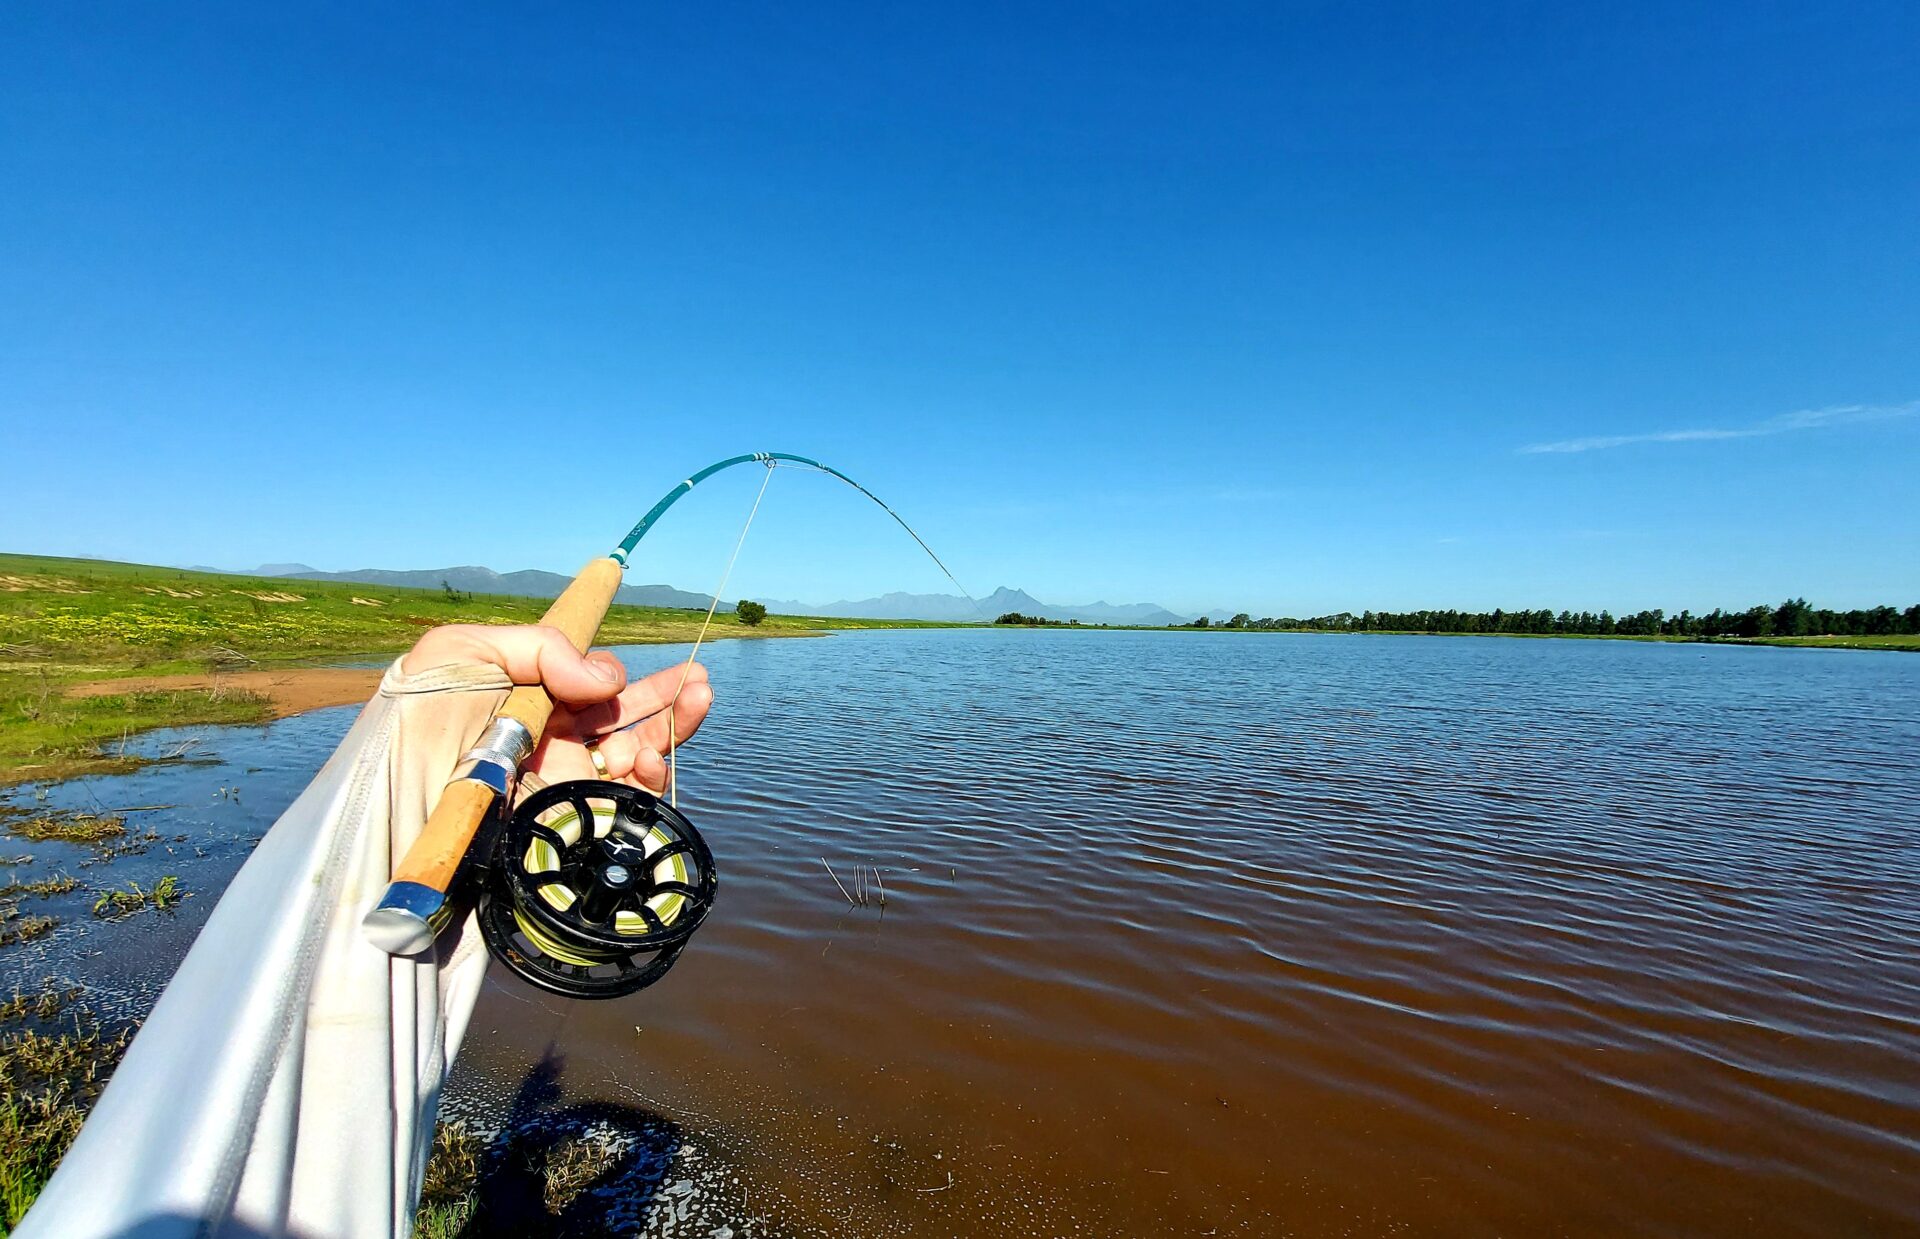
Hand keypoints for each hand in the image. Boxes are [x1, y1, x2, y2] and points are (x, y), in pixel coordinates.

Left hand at [401, 624, 711, 793]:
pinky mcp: (568, 820)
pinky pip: (625, 803)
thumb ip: (542, 647)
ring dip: (671, 731)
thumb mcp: (467, 650)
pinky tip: (652, 758)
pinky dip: (651, 780)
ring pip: (634, 758)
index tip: (628, 661)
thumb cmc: (416, 714)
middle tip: (701, 681)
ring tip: (695, 704)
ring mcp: (561, 782)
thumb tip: (607, 679)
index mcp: (528, 698)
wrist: (392, 794)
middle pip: (624, 719)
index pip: (589, 685)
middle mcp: (549, 741)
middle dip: (668, 699)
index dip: (619, 673)